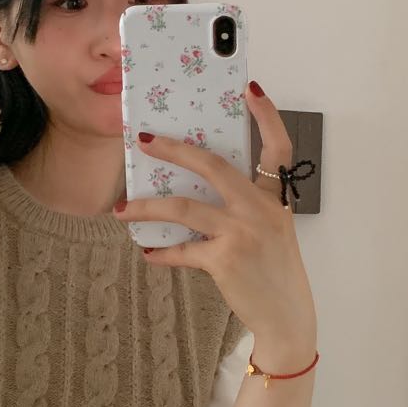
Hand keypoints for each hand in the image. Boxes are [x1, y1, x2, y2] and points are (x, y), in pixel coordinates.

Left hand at [113, 81, 317, 346]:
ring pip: (184, 208)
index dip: (267, 116)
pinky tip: (149, 254)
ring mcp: (242, 232)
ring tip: (121, 210)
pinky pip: (182, 250)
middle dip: (175, 149)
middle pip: (213, 165)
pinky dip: (162, 252)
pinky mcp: (225, 259)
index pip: (278, 148)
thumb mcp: (270, 232)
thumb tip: (192, 194)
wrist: (286, 317)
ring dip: (147, 207)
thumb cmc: (274, 273)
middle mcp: (260, 210)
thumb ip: (244, 209)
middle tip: (145, 141)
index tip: (251, 89)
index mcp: (273, 199)